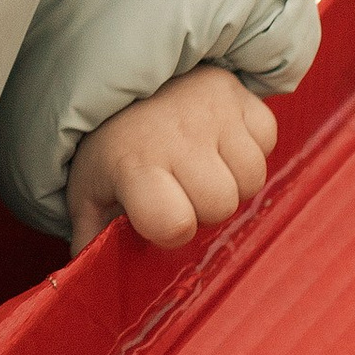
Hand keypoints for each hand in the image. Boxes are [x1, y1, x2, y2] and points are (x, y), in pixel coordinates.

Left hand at [66, 67, 277, 253]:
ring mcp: (213, 111)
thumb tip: (87, 278)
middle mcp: (177, 136)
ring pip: (251, 178)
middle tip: (182, 188)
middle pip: (221, 206)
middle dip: (204, 207)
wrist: (126, 76)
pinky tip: (221, 141)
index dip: (172, 229)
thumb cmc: (111, 142)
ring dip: (232, 180)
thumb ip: (92, 235)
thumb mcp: (88, 187)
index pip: (175, 224)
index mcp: (135, 164)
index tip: (159, 213)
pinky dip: (251, 146)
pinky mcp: (238, 93)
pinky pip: (267, 139)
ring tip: (202, 166)